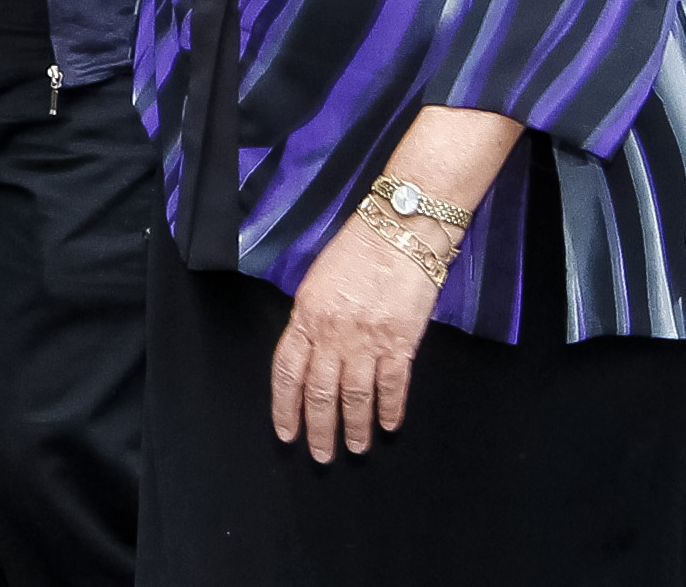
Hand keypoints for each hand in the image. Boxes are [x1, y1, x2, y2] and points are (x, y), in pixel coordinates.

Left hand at [270, 214, 443, 459]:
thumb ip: (310, 319)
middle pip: (320, 391)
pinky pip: (393, 384)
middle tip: (321, 455)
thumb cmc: (356, 251)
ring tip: (354, 448)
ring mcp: (367, 339)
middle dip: (318, 428)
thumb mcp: (317, 282)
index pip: (287, 371)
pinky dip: (390, 408)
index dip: (285, 406)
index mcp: (305, 315)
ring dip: (354, 427)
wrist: (400, 231)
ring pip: (355, 395)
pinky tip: (389, 425)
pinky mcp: (401, 341)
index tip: (286, 432)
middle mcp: (332, 332)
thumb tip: (309, 352)